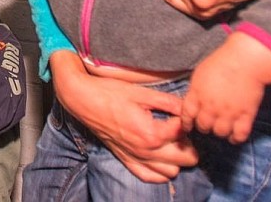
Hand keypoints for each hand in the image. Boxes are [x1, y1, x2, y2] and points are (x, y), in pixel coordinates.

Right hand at [51, 52, 197, 182]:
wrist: (82, 99)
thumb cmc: (110, 93)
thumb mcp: (142, 92)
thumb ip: (169, 102)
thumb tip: (187, 106)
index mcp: (152, 133)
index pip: (185, 132)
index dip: (186, 118)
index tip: (179, 110)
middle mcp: (145, 151)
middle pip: (187, 158)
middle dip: (188, 141)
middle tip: (177, 125)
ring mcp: (135, 157)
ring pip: (173, 171)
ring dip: (176, 157)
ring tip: (170, 139)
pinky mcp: (125, 159)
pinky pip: (151, 177)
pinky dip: (160, 170)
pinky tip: (159, 154)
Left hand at [182, 32, 270, 142]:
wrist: (245, 61)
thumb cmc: (221, 62)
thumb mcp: (199, 74)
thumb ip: (195, 90)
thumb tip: (193, 101)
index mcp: (197, 94)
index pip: (186, 115)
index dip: (186, 122)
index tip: (188, 125)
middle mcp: (210, 106)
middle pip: (203, 126)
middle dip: (203, 126)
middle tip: (207, 123)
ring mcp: (228, 112)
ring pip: (220, 133)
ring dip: (219, 132)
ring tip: (221, 127)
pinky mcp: (246, 115)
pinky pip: (239, 135)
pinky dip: (236, 138)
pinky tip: (234, 136)